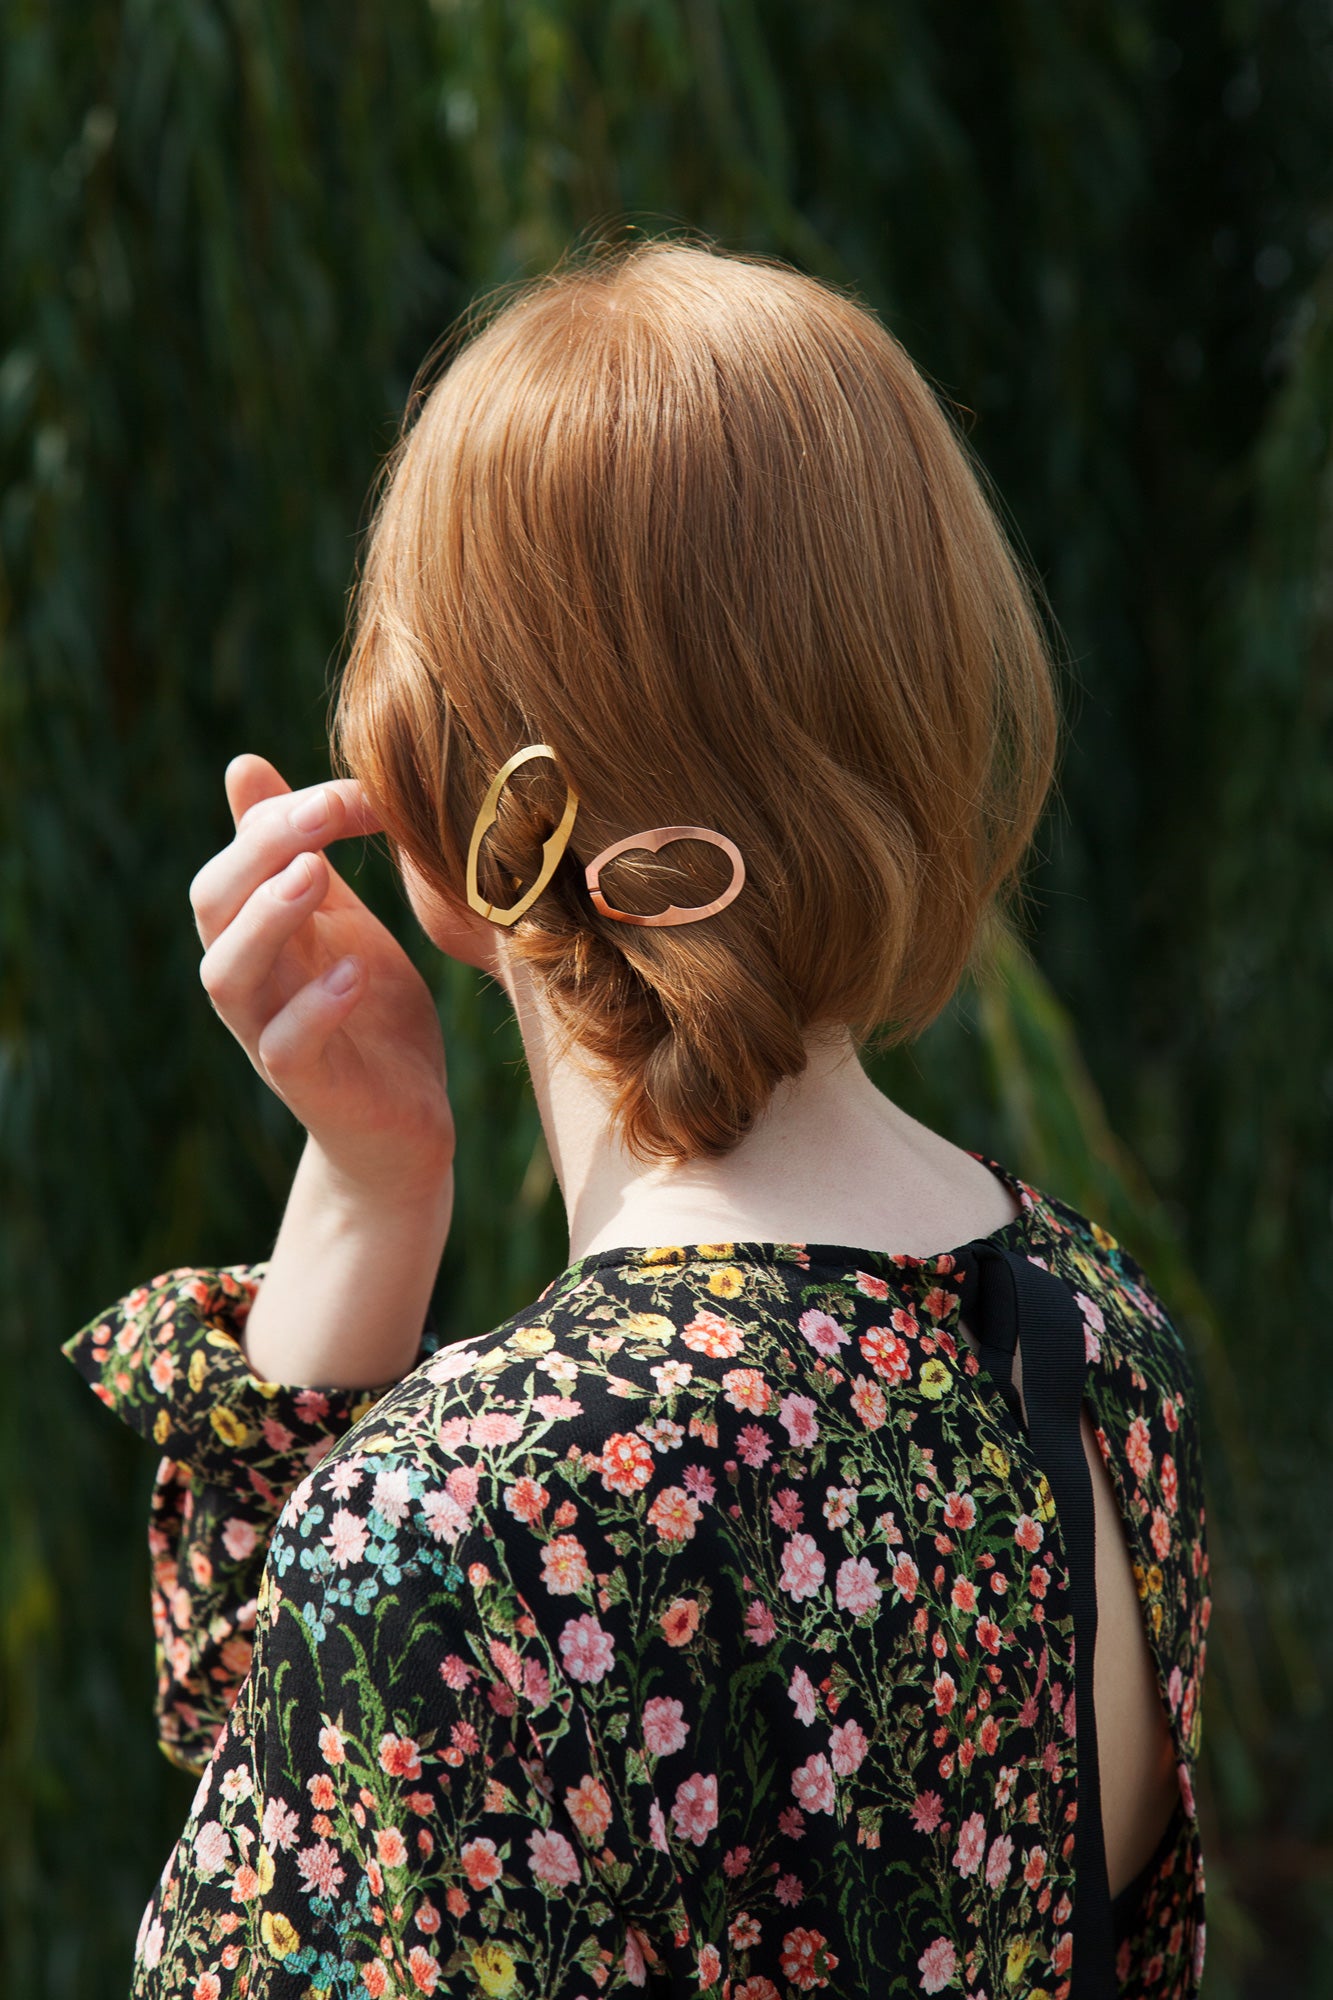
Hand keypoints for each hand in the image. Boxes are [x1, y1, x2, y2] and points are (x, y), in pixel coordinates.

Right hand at [189, 752, 453, 1202]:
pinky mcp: (307, 1085)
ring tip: (314, 874)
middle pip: (214, 903)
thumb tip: (241, 765)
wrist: (404, 1125)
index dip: (284, 814)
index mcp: (258, 932)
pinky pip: (286, 1044)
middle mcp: (250, 979)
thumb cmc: (368, 1012)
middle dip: (263, 849)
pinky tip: (354, 971)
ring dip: (266, 919)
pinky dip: (315, 1006)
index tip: (360, 790)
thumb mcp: (338, 918)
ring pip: (228, 973)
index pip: (239, 857)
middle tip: (326, 812)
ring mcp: (269, 1033)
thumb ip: (302, 852)